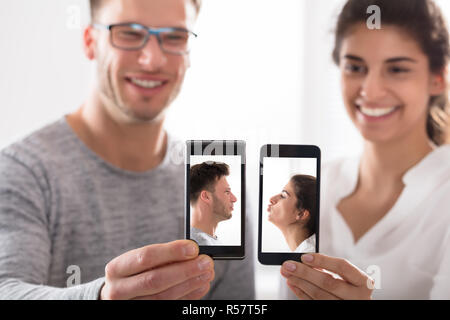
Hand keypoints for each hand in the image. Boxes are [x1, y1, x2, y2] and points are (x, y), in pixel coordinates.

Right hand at [100, 240, 214, 299]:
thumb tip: (191, 250)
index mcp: (116, 269)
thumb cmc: (132, 273)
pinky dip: (188, 296)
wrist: (119, 295)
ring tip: (206, 273)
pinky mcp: (144, 314)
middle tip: (205, 262)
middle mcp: (118, 290)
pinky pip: (170, 306)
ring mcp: (131, 305)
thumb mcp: (137, 262)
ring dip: (190, 284)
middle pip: (156, 280)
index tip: (193, 248)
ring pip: (164, 296)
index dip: (172, 251)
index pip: (146, 257)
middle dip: (185, 270)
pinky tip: (199, 286)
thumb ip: (161, 256)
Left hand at [281, 253, 373, 299]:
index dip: (322, 260)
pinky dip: (301, 293)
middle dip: (305, 272)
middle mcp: (358, 297)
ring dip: (300, 283)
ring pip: (319, 295)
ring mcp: (346, 306)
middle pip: (328, 282)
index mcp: (363, 282)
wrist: (353, 303)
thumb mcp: (348, 277)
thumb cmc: (350, 288)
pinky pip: (314, 303)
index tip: (304, 256)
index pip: (342, 267)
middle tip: (289, 265)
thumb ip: (331, 268)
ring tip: (288, 273)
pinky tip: (294, 284)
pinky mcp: (334, 314)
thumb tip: (305, 260)